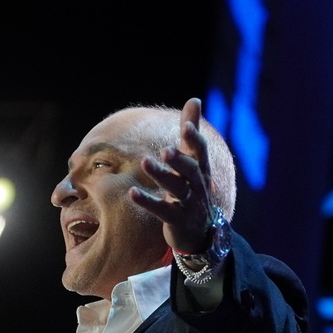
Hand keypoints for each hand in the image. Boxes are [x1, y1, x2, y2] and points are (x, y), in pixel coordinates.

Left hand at [130, 97, 215, 254]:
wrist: (201, 233)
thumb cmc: (194, 190)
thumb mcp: (195, 162)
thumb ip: (191, 133)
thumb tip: (195, 99)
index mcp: (201, 169)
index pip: (201, 152)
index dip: (194, 139)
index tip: (185, 126)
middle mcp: (198, 186)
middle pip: (191, 171)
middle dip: (179, 160)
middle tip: (165, 150)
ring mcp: (190, 204)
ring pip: (177, 189)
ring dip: (161, 175)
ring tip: (145, 161)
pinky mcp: (178, 221)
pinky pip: (163, 211)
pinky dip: (148, 202)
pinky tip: (131, 192)